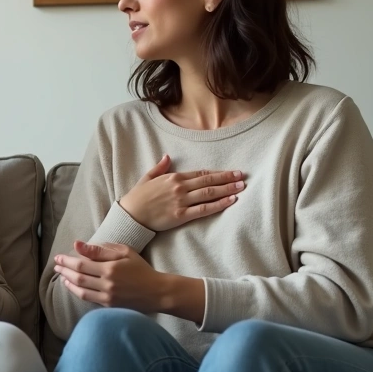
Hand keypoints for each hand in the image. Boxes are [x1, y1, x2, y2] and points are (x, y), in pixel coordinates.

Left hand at [53, 241, 163, 311]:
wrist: (157, 292)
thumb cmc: (141, 269)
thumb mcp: (124, 252)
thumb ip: (101, 249)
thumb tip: (78, 245)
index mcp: (110, 269)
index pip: (81, 265)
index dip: (67, 261)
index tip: (58, 257)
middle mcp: (107, 284)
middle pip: (78, 278)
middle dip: (64, 271)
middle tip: (56, 265)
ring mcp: (107, 297)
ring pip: (81, 290)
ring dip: (68, 283)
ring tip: (61, 276)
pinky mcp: (109, 306)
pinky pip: (88, 299)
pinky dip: (78, 292)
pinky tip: (73, 286)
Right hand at [118, 155, 243, 231]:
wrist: (130, 215)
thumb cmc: (137, 197)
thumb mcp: (147, 177)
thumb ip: (160, 167)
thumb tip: (167, 156)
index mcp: (173, 177)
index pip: (201, 174)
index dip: (218, 173)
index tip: (231, 172)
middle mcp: (180, 187)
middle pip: (209, 181)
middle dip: (227, 179)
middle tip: (242, 177)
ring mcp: (181, 201)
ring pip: (209, 193)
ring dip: (227, 190)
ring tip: (241, 187)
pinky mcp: (181, 215)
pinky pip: (204, 209)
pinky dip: (219, 204)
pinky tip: (230, 201)